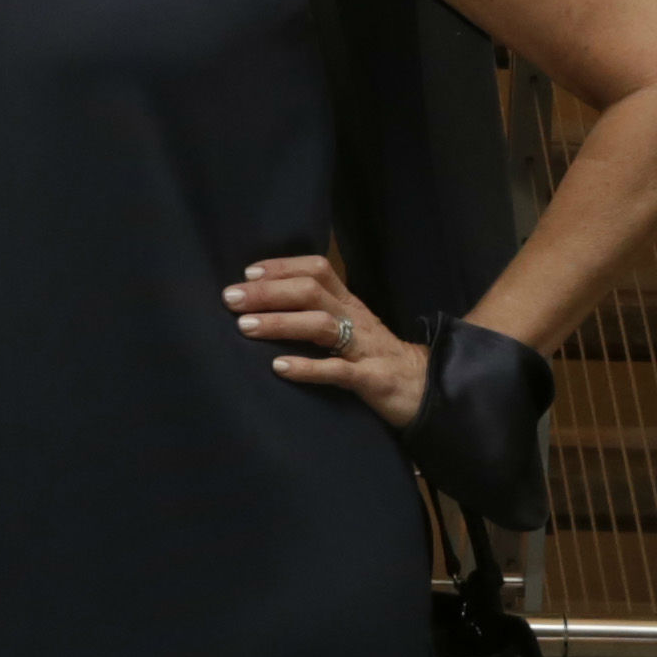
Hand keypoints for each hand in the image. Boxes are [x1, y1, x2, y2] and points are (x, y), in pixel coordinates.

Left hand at [223, 256, 428, 431]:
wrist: (425, 389)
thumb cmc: (375, 357)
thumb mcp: (350, 328)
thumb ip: (317, 313)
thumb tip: (265, 305)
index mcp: (350, 304)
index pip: (318, 270)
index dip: (283, 266)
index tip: (248, 273)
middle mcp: (357, 319)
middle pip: (313, 292)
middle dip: (269, 292)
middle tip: (231, 299)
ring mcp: (366, 348)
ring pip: (322, 326)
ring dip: (281, 323)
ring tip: (245, 327)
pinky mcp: (372, 380)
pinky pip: (339, 372)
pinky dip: (308, 368)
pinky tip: (279, 367)